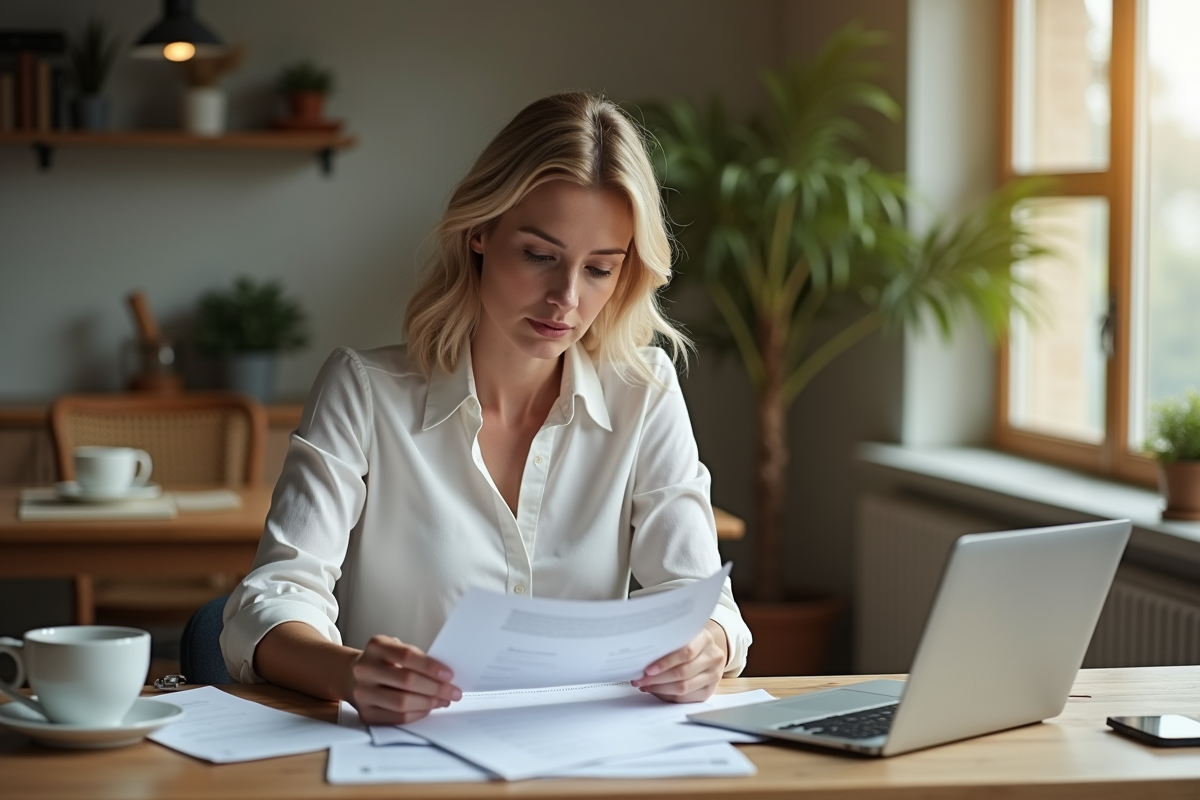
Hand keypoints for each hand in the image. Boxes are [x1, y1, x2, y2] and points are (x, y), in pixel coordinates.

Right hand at [347, 635, 461, 724]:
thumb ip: (416, 658)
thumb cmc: (383, 662)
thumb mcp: (394, 649)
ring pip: (402, 702)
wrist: (352, 675)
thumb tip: (445, 677)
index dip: (431, 667)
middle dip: (435, 688)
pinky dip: (417, 714)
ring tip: (443, 700)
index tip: (449, 675)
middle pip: (406, 681)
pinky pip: (396, 717)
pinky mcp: (365, 713)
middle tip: (453, 692)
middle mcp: (365, 669)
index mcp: (376, 647)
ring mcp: (362, 693)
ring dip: (428, 703)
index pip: (407, 656)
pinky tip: (428, 708)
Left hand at [631, 620, 727, 702]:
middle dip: (657, 679)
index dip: (665, 663)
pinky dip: (668, 696)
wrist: (707, 651)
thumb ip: (668, 643)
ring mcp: (714, 675)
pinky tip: (657, 691)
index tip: (648, 669)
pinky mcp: (710, 691)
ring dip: (660, 689)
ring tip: (645, 686)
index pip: (685, 653)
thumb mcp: (682, 635)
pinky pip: (686, 698)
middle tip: (641, 680)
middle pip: (683, 673)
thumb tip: (643, 658)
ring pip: (684, 688)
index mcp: (705, 639)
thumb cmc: (689, 642)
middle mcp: (713, 657)